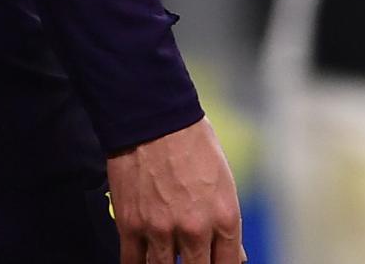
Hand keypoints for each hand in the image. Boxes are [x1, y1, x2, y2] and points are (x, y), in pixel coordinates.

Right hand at [107, 117, 243, 263]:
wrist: (152, 115)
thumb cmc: (190, 140)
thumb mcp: (224, 180)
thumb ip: (226, 223)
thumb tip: (233, 254)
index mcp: (224, 217)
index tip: (210, 263)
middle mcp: (195, 229)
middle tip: (187, 258)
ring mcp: (161, 230)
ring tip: (165, 257)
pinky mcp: (131, 225)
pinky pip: (132, 263)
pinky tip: (142, 261)